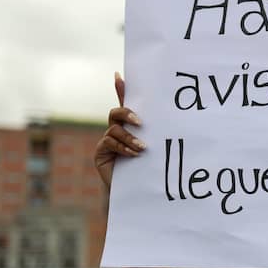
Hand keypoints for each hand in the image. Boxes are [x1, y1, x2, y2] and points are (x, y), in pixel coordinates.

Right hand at [94, 72, 144, 190]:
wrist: (138, 192)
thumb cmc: (149, 169)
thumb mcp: (155, 147)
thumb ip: (155, 131)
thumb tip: (167, 116)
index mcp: (130, 126)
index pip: (124, 104)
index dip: (120, 89)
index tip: (118, 75)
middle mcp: (117, 130)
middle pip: (116, 112)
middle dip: (127, 113)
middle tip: (141, 122)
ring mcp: (107, 141)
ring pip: (115, 129)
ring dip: (130, 138)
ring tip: (143, 148)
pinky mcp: (100, 153)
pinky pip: (109, 142)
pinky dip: (123, 147)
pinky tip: (134, 155)